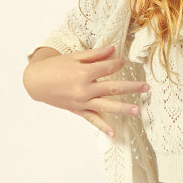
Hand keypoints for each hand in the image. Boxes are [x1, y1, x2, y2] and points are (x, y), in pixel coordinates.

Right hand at [28, 44, 148, 136]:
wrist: (36, 81)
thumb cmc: (55, 67)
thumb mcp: (74, 57)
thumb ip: (95, 55)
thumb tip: (114, 49)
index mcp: (84, 73)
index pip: (108, 68)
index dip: (117, 64)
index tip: (122, 62)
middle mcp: (84, 89)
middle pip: (113, 88)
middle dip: (131, 88)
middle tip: (146, 88)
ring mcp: (82, 102)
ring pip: (106, 106)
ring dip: (123, 108)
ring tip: (138, 110)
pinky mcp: (78, 110)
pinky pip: (92, 119)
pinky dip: (102, 126)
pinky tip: (113, 133)